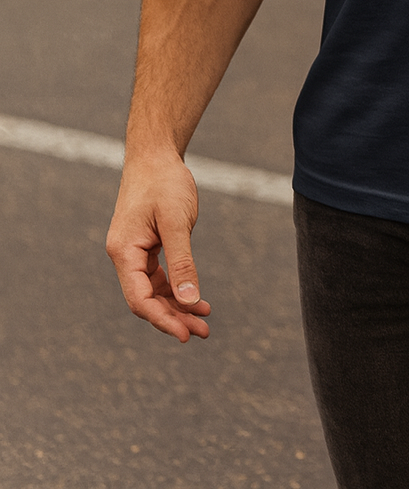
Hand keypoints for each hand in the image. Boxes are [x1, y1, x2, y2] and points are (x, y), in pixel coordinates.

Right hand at [106, 151, 211, 342]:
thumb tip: (190, 299)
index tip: (187, 334)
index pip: (140, 299)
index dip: (163, 320)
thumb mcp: (176, 221)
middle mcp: (125, 256)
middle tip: (203, 332)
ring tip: (204, 320)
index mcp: (124, 251)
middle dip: (174, 317)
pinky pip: (158, 277)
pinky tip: (196, 298)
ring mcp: (134, 252)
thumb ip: (182, 261)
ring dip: (177, 306)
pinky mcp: (146, 247)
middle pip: (146, 300)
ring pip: (153, 291)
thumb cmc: (164, 182)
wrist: (155, 155)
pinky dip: (176, 288)